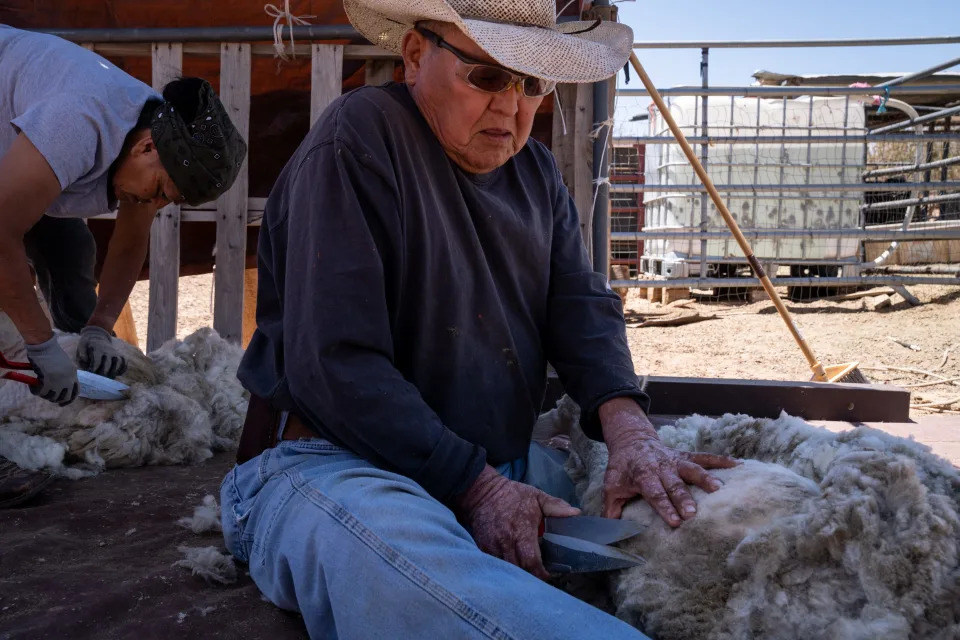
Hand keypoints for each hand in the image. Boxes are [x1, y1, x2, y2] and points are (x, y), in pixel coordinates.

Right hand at [25, 336, 77, 405]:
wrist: (44, 345)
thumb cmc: (50, 352)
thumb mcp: (61, 365)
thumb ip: (61, 375)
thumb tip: (53, 389)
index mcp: (73, 373)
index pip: (76, 391)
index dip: (69, 400)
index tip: (62, 404)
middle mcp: (69, 379)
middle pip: (65, 397)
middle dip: (56, 400)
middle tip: (48, 398)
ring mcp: (60, 380)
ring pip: (53, 397)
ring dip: (45, 396)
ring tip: (38, 389)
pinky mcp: (49, 380)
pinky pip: (42, 393)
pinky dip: (36, 392)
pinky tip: (32, 387)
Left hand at [78, 325, 125, 377]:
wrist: (97, 336)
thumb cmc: (87, 344)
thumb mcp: (81, 345)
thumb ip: (82, 353)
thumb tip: (86, 360)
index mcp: (97, 349)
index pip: (97, 362)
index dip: (93, 370)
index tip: (90, 374)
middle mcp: (108, 351)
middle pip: (107, 364)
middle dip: (102, 374)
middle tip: (98, 379)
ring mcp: (115, 353)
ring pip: (118, 363)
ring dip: (113, 372)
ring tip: (108, 378)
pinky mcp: (119, 355)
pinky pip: (124, 362)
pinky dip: (123, 369)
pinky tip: (118, 374)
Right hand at [455, 465, 579, 578]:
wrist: (482, 492)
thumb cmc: (512, 495)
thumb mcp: (536, 496)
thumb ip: (555, 507)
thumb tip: (576, 513)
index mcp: (522, 530)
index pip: (532, 561)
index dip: (542, 573)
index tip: (549, 574)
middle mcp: (506, 541)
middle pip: (520, 570)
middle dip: (531, 577)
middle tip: (540, 575)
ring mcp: (492, 546)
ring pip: (507, 570)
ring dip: (518, 574)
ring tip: (528, 574)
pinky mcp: (483, 548)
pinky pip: (496, 565)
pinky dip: (505, 569)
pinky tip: (513, 567)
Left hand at [599, 398, 737, 526]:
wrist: (631, 440)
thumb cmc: (623, 467)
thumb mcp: (611, 485)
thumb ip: (611, 508)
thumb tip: (608, 530)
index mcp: (643, 475)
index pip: (654, 493)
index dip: (664, 507)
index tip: (675, 522)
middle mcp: (661, 467)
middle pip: (674, 484)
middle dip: (684, 498)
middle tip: (694, 513)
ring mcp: (675, 460)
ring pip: (692, 469)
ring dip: (705, 478)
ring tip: (719, 489)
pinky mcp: (686, 456)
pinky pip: (705, 457)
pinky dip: (721, 460)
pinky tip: (738, 465)